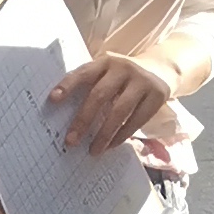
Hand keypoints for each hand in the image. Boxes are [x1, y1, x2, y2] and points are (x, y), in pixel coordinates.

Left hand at [49, 52, 171, 156]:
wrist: (160, 69)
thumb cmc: (123, 78)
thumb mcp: (107, 74)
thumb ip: (91, 87)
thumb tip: (66, 117)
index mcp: (104, 63)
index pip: (83, 73)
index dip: (68, 85)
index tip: (53, 100)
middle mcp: (122, 69)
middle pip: (100, 95)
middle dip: (83, 120)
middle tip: (71, 141)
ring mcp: (141, 82)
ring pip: (119, 111)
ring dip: (104, 134)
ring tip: (93, 150)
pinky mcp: (156, 96)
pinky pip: (136, 120)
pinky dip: (122, 135)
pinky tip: (111, 145)